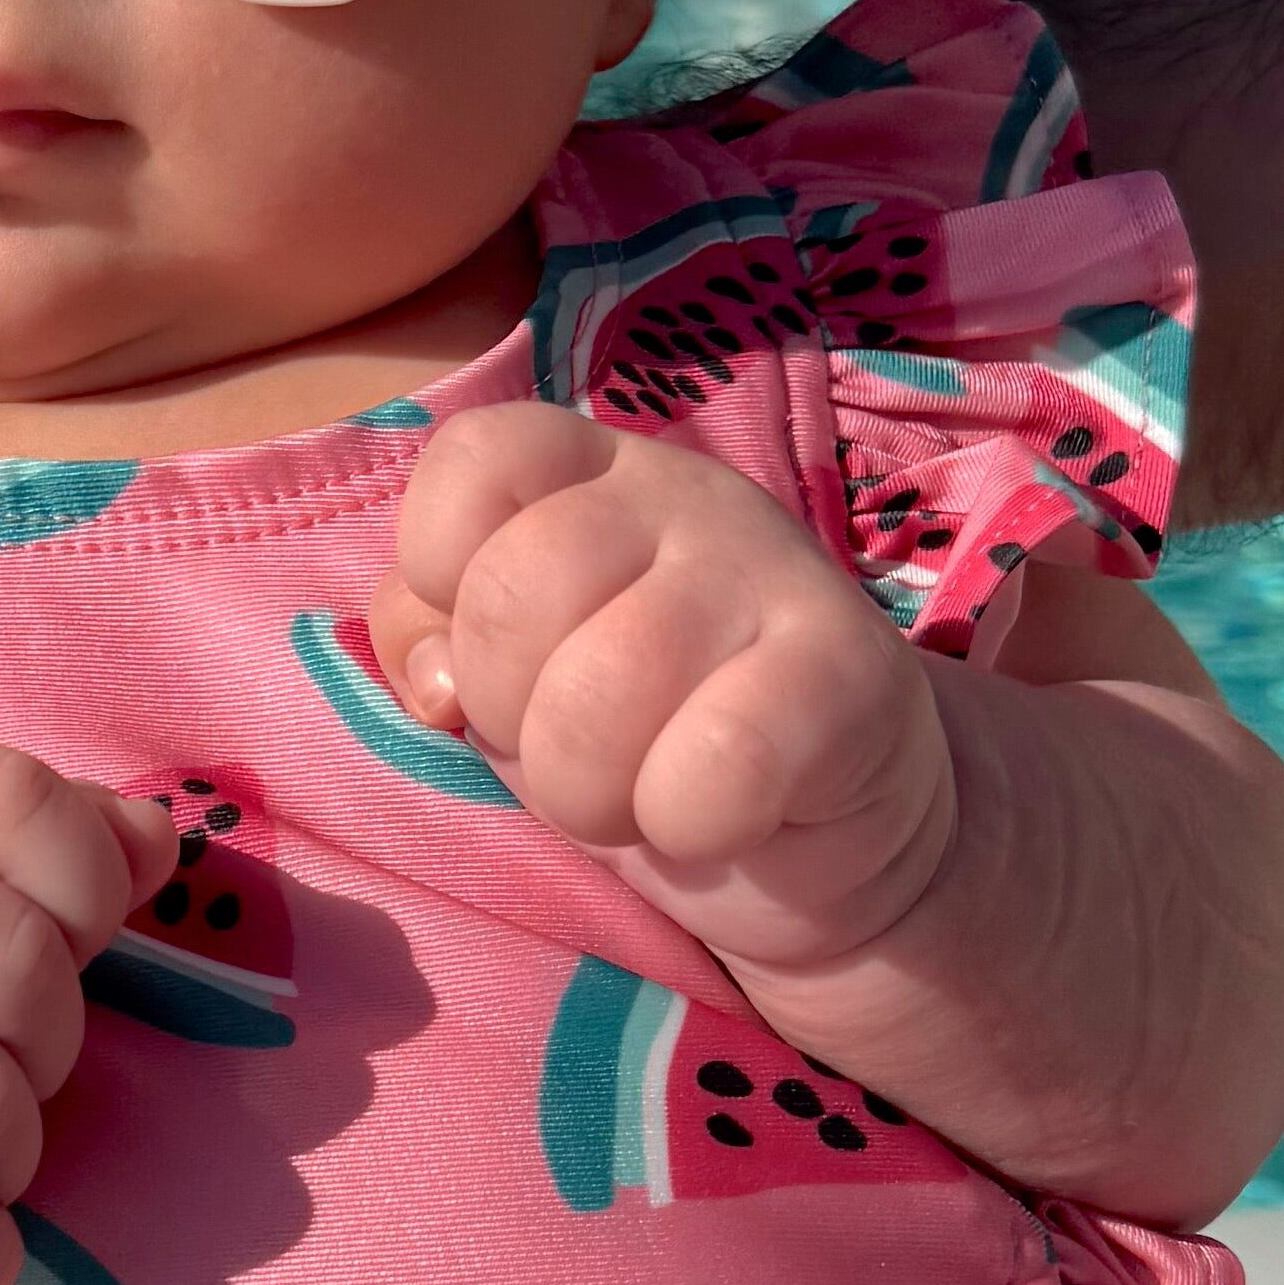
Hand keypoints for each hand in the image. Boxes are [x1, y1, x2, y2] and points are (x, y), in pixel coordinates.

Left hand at [370, 403, 956, 972]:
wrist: (830, 829)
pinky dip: (688, 822)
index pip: (477, 455)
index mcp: (590, 475)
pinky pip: (720, 760)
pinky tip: (714, 820)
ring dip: (591, 793)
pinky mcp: (850, 671)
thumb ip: (433, 641)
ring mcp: (773, 570)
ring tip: (637, 799)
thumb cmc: (644, 736)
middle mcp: (684, 495)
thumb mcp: (511, 685)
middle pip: (515, 593)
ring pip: (603, 687)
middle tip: (571, 755)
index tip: (478, 662)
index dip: (439, 570)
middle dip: (511, 720)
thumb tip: (441, 681)